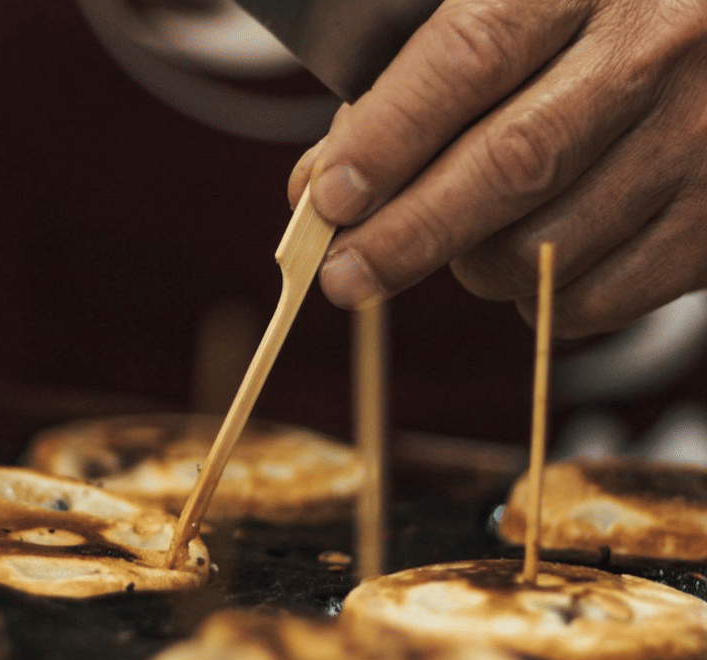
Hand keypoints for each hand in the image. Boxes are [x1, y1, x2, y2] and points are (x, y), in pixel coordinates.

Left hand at [290, 0, 706, 337]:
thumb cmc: (588, 27)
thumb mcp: (508, 11)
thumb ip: (411, 85)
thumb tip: (319, 188)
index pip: (468, 56)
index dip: (387, 137)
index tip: (325, 200)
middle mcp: (654, 48)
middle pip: (510, 164)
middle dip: (407, 235)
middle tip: (343, 276)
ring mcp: (698, 134)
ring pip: (547, 245)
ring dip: (474, 266)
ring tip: (458, 244)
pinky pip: (600, 296)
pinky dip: (539, 301)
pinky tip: (528, 264)